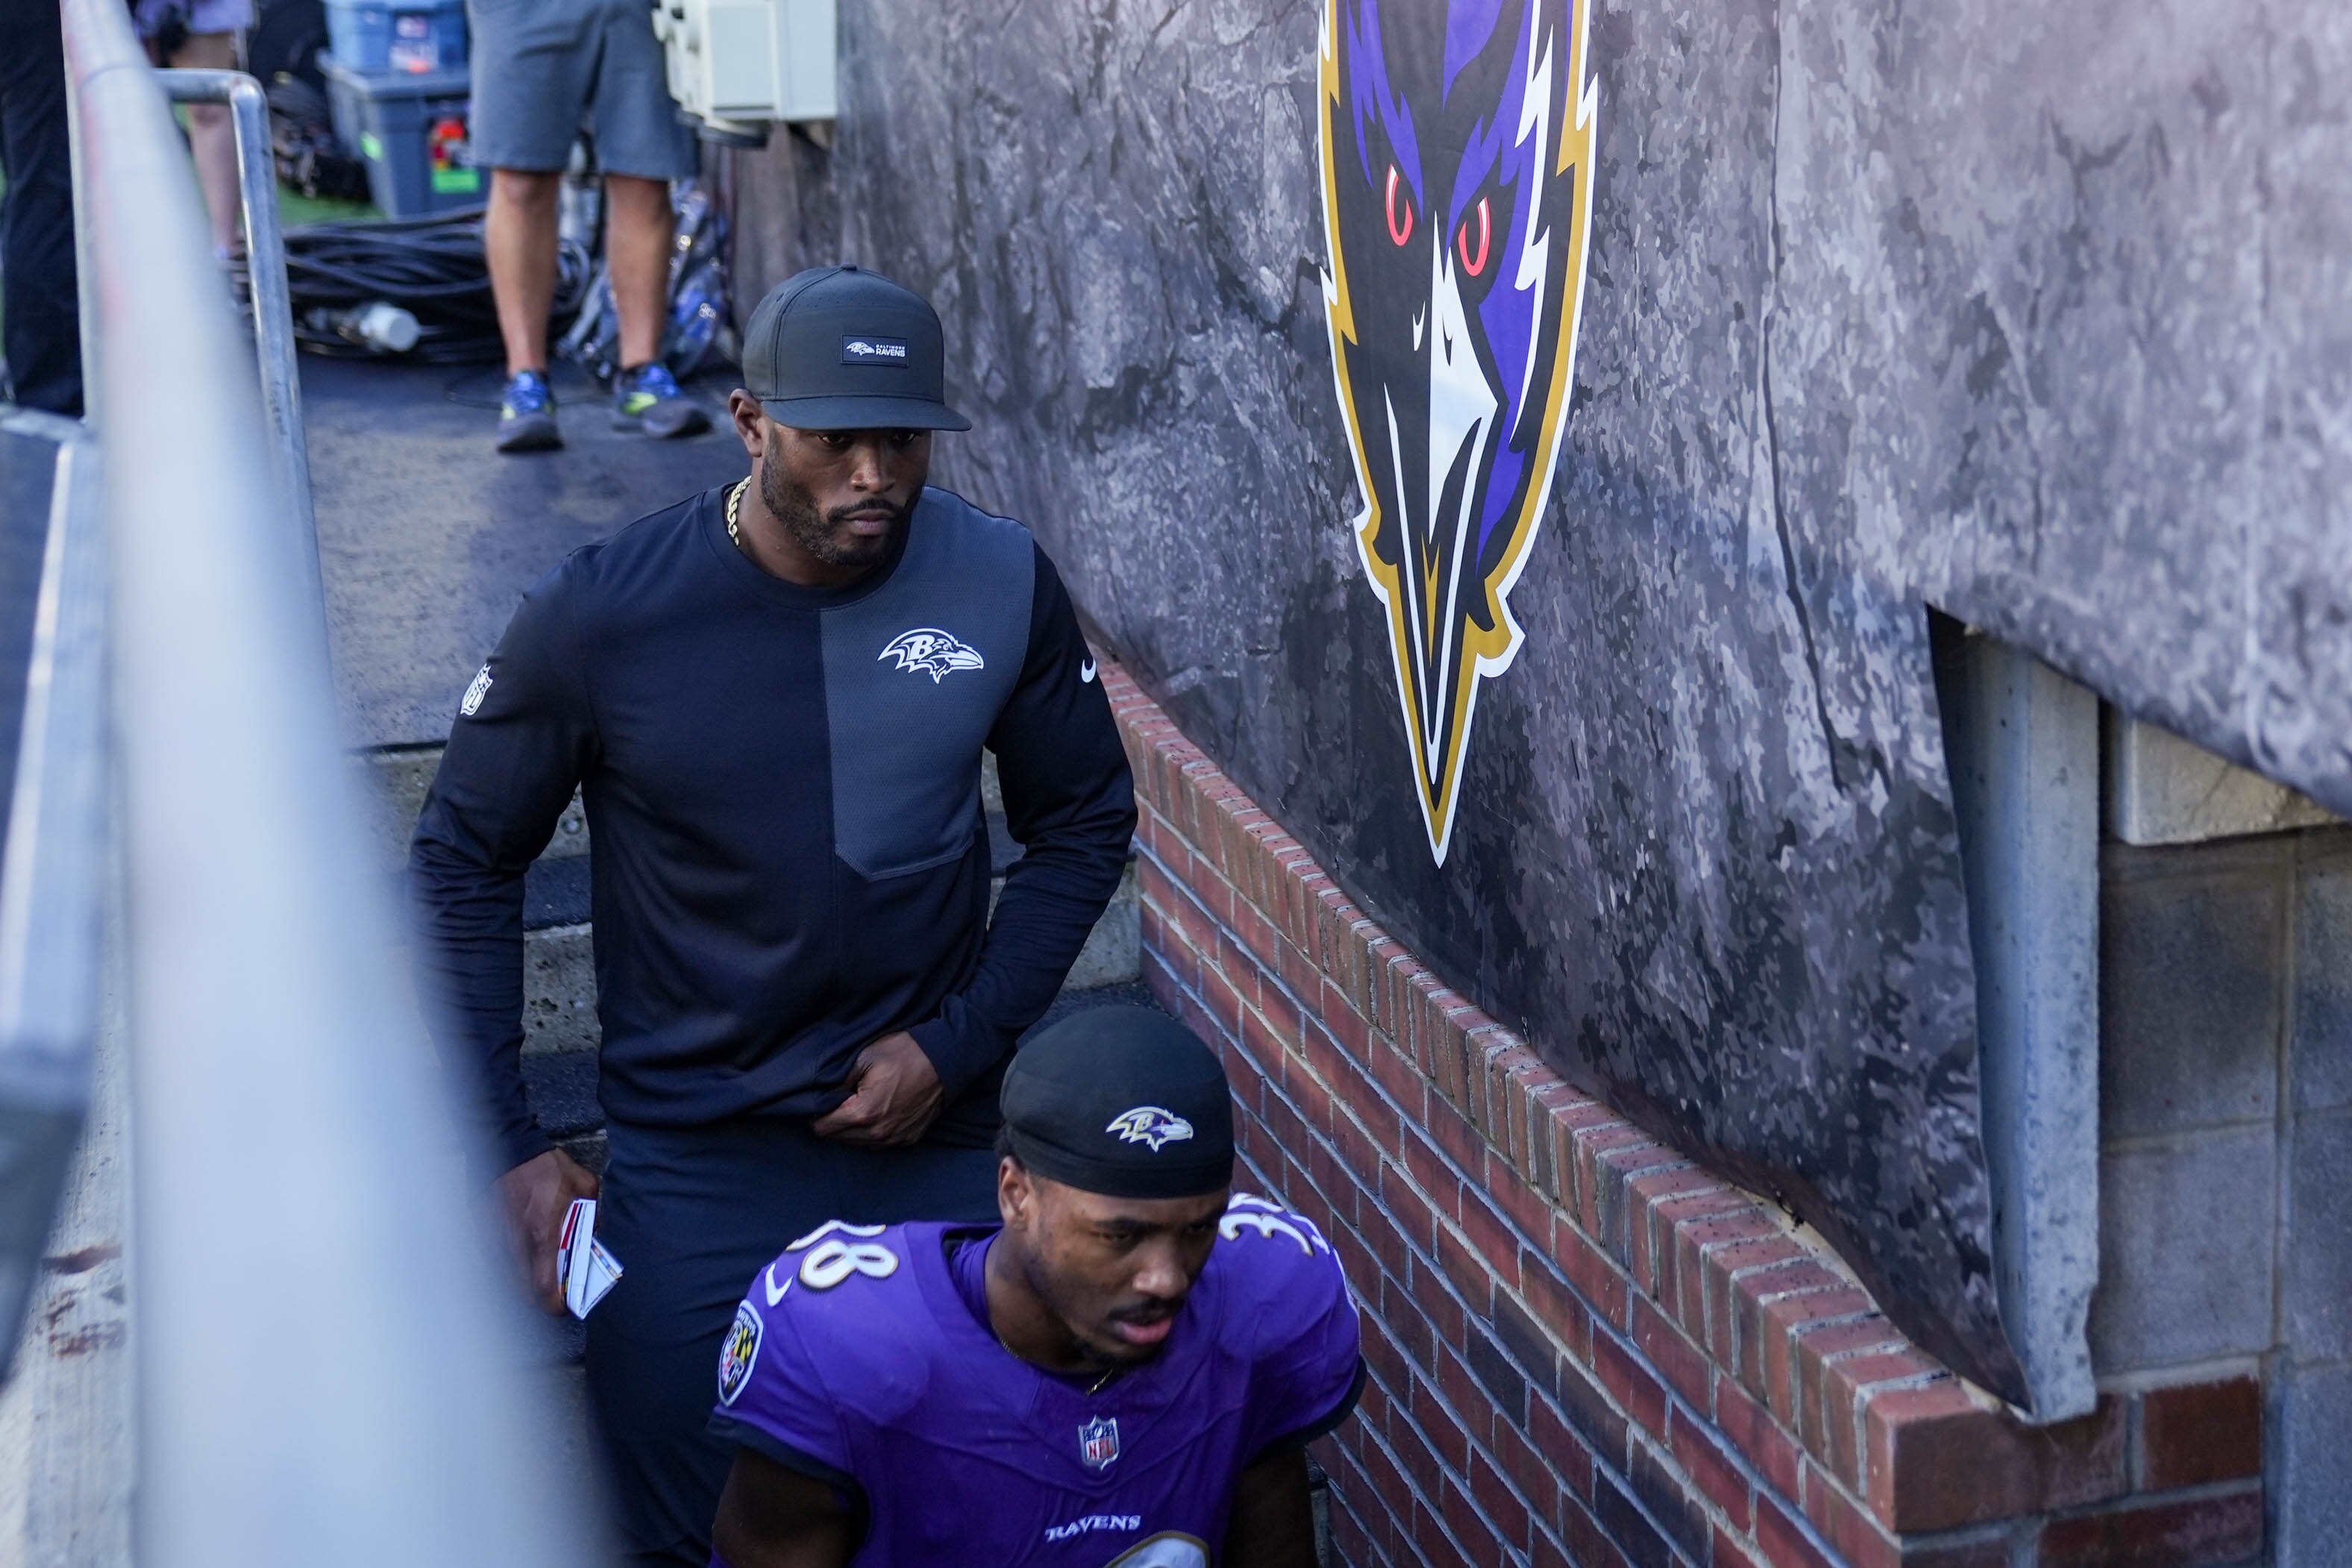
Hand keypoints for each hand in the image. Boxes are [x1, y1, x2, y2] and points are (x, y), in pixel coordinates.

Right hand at [494, 1147, 599, 1314]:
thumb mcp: (584, 1185)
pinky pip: (497, 1255)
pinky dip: (510, 1260)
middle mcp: (518, 1241)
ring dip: (524, 1278)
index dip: (553, 1303)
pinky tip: (523, 1251)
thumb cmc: (548, 1166)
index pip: (544, 1285)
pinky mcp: (484, 1228)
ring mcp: (497, 1236)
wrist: (512, 1146)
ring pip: (508, 1273)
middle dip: (539, 1296)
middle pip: (523, 1288)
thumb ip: (592, 1213)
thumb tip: (593, 1235)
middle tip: (553, 1292)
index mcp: (544, 1233)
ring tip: (539, 1271)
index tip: (562, 1306)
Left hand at [810, 1031, 943, 1146]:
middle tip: (839, 1100)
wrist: (946, 1060)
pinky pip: (877, 1143)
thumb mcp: (864, 1057)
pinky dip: (871, 1132)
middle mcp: (878, 1133)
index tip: (822, 1100)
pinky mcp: (908, 1139)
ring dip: (852, 1128)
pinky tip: (877, 1111)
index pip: (822, 1128)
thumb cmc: (905, 1054)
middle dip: (833, 1121)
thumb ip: (837, 1081)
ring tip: (859, 1104)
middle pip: (837, 1138)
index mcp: (863, 1113)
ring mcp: (895, 1139)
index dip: (816, 1113)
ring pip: (856, 1143)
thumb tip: (822, 1095)